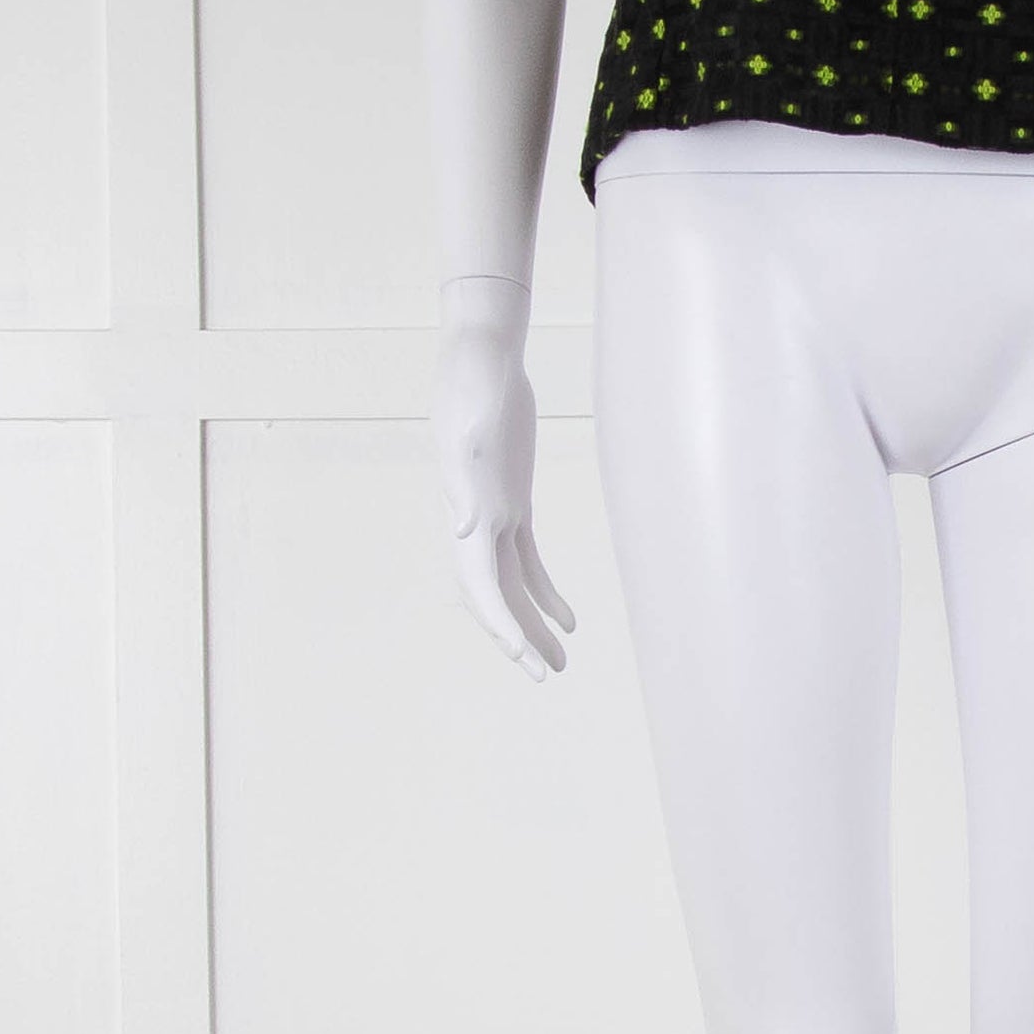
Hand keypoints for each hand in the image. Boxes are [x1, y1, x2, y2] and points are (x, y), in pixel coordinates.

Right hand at [431, 276, 576, 677]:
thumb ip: (464, 475)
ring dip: (533, 625)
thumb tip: (465, 528)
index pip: (480, 586)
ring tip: (559, 664)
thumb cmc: (472, 382)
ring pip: (512, 585)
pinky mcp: (514, 499)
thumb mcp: (468, 426)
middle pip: (494, 596)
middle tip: (545, 677)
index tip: (521, 658)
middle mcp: (477, 522)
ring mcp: (495, 512)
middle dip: (516, 639)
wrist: (481, 356)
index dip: (499, 625)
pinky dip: (545, 591)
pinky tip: (569, 619)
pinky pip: (527, 559)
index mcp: (470, 513)